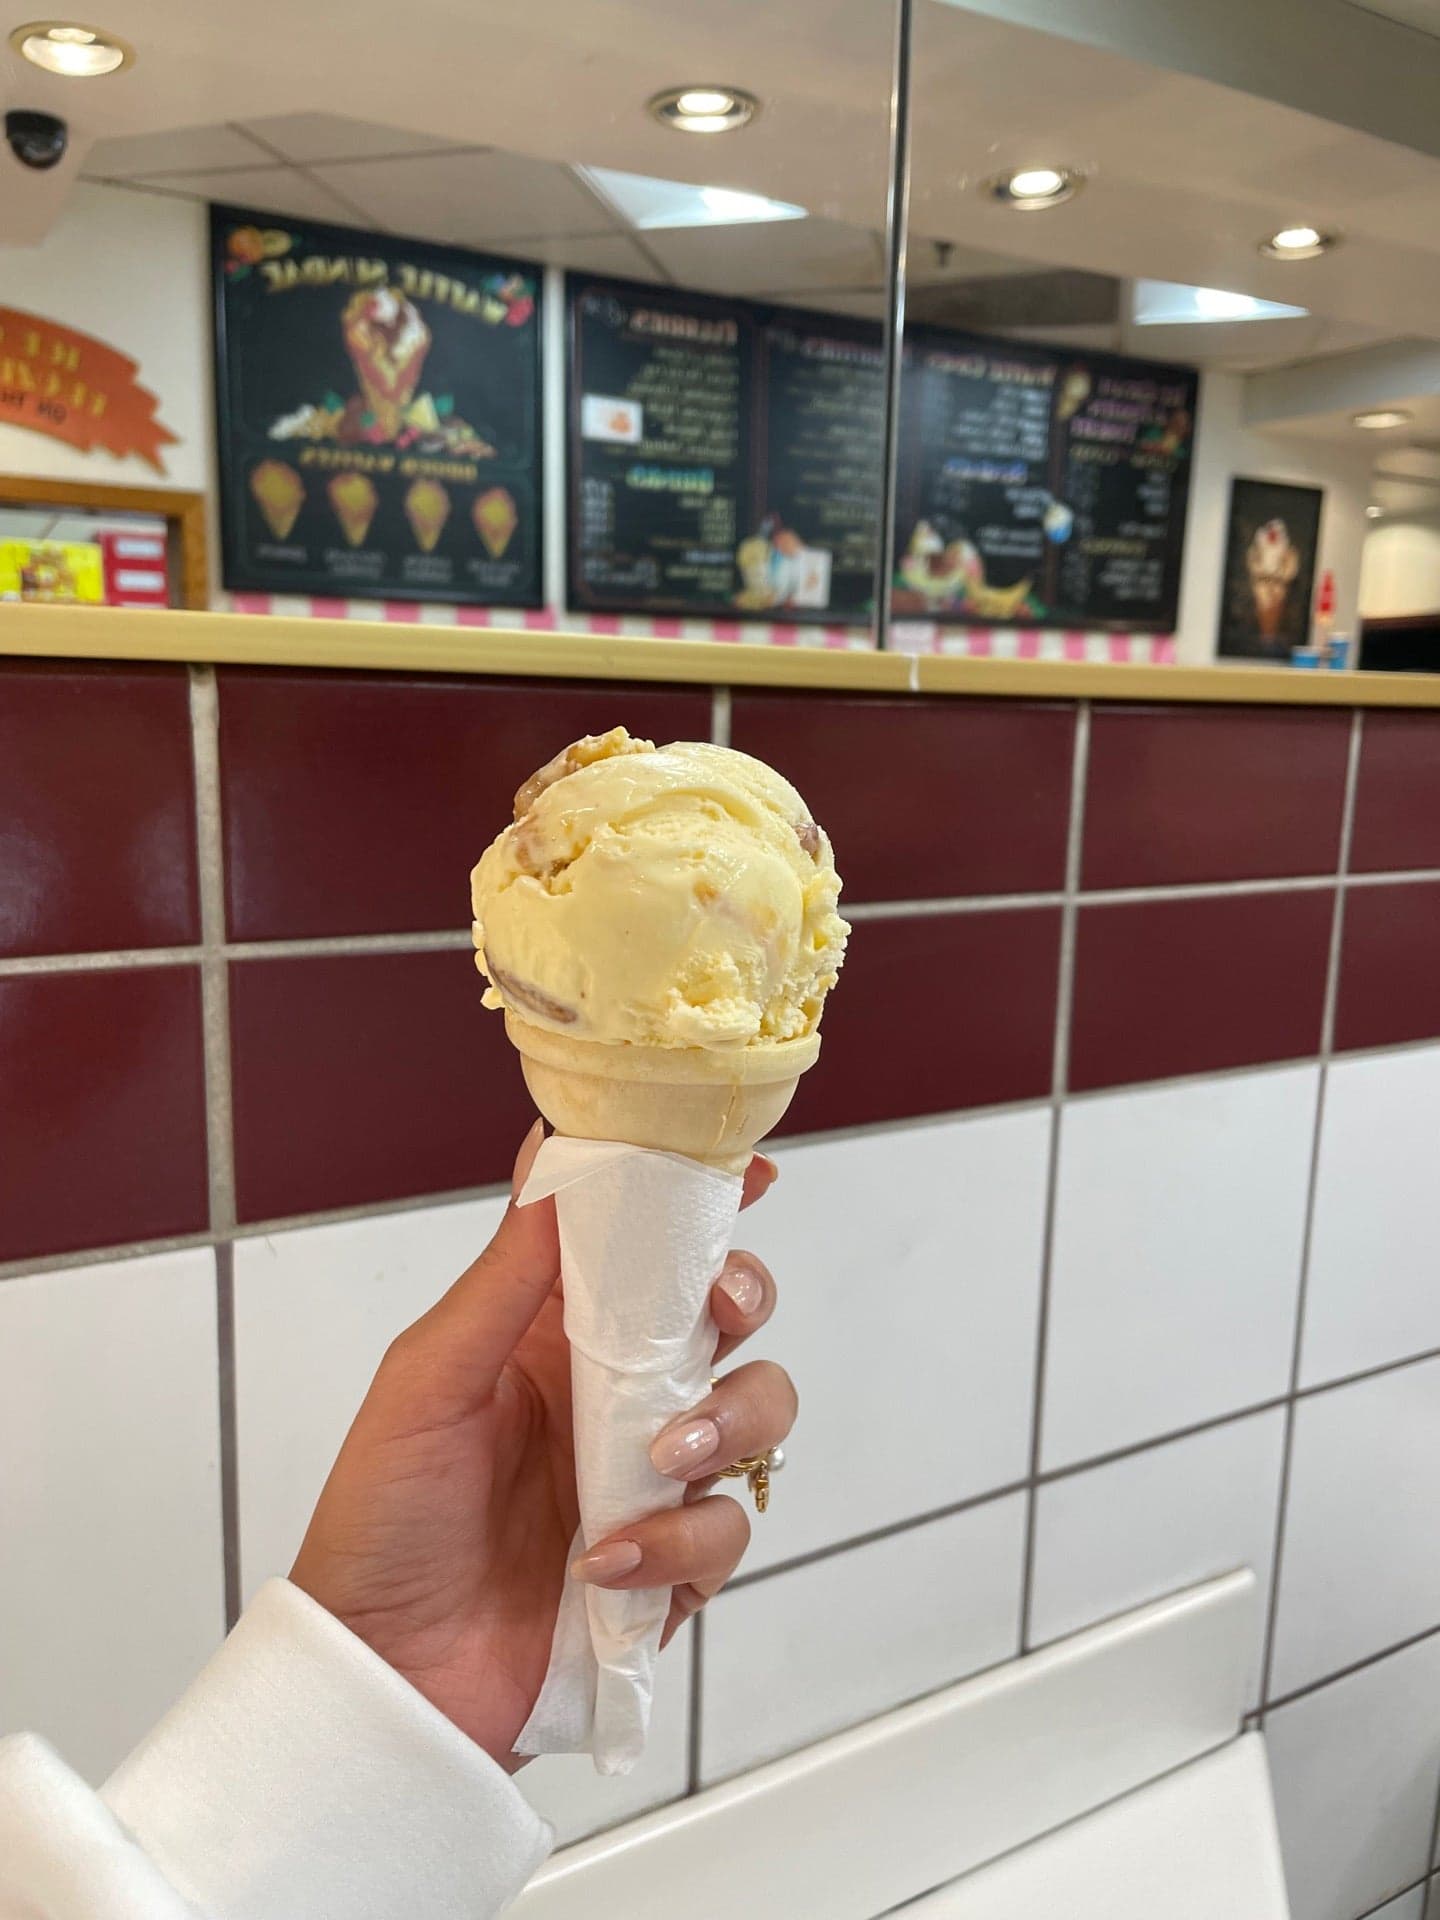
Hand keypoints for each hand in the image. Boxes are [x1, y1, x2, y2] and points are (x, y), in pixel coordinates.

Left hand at [290, 1122, 795, 1770]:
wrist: (385, 1676)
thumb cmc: (383, 1520)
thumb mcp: (428, 1380)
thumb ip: (505, 1275)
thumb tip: (554, 1154)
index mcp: (555, 1335)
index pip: (643, 1246)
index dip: (702, 1203)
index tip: (749, 1169)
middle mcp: (616, 1394)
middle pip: (727, 1317)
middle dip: (745, 1297)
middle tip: (720, 1310)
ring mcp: (651, 1477)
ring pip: (756, 1414)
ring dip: (727, 1422)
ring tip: (661, 1457)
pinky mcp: (673, 1563)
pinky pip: (726, 1530)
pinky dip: (679, 1541)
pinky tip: (608, 1561)